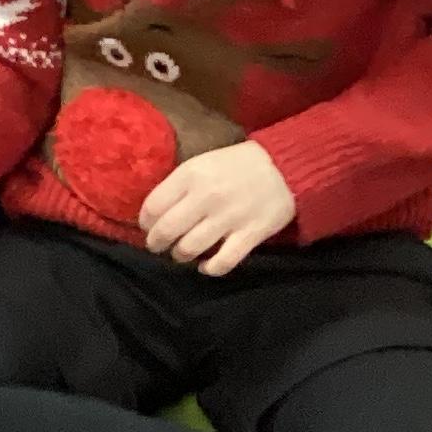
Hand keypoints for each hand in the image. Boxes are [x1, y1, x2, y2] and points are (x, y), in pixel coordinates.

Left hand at [139, 140, 296, 275]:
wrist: (285, 167)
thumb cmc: (238, 164)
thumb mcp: (202, 163)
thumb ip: (179, 185)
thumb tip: (154, 212)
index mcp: (191, 175)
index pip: (153, 206)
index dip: (145, 222)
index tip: (147, 227)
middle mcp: (206, 197)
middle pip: (167, 230)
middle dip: (156, 243)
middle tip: (158, 246)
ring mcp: (229, 218)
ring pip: (189, 248)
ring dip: (180, 255)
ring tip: (182, 253)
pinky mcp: (250, 235)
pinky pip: (222, 262)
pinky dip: (210, 268)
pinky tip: (206, 266)